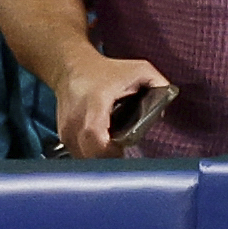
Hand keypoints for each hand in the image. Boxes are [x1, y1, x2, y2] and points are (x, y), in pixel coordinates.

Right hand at [54, 51, 170, 158]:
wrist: (74, 68)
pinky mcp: (63, 136)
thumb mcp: (140, 70)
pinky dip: (90, 154)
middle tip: (123, 154)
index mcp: (95, 104)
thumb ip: (158, 85)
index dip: (109, 150)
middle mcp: (76, 120)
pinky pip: (77, 153)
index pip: (94, 136)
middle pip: (87, 154)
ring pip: (81, 157)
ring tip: (113, 150)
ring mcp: (66, 130)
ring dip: (98, 158)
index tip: (123, 151)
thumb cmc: (107, 70)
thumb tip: (164, 110)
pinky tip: (102, 146)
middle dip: (107, 159)